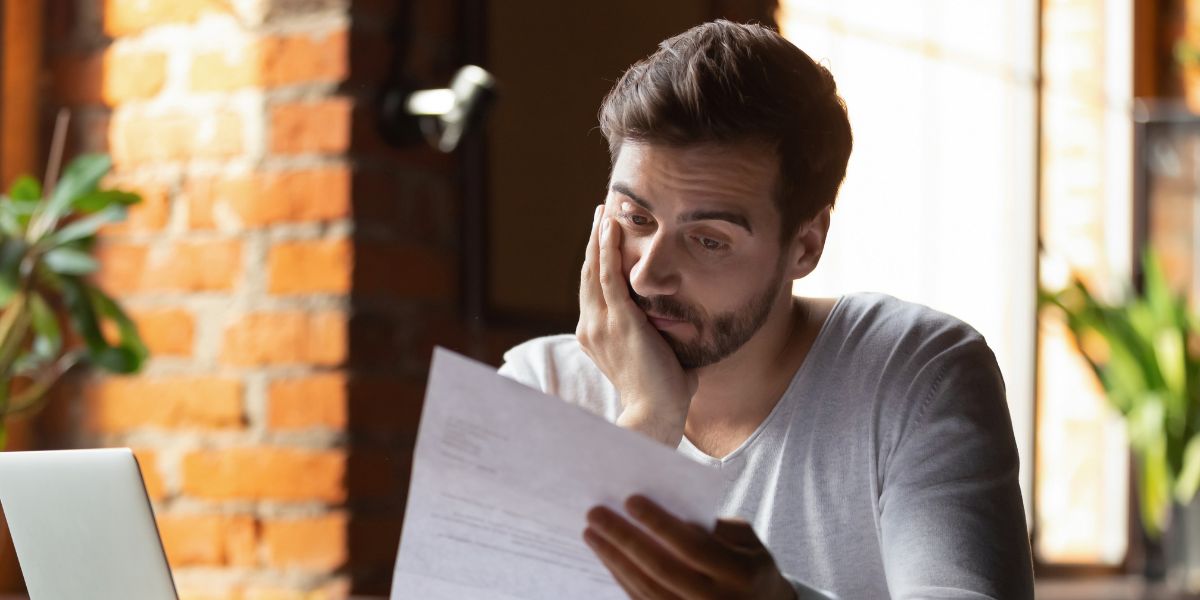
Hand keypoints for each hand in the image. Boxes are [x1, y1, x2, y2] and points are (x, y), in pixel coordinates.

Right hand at [577, 204, 696, 445]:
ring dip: (599, 237)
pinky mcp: (618, 320)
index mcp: (596, 336)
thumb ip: (665, 340)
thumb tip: (687, 328)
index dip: (597, 263)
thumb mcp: (659, 357)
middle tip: (600, 214)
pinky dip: (607, 248)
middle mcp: (591, 327)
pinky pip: (608, 275)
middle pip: (589, 274)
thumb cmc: (664, 395)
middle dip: (595, 242)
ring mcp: (601, 323)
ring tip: (603, 211)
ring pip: (594, 269)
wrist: (655, 415)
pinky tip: (610, 226)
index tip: (603, 240)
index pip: (594, 291)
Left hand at [584, 495, 795, 599]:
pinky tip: (606, 556)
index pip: (692, 546)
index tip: (630, 499)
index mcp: (739, 573)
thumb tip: (664, 510)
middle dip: (625, 539)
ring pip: (647, 588)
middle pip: (661, 568)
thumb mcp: (746, 539)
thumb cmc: (748, 561)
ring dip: (614, 559)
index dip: (660, 523)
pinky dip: (622, 578)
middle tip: (596, 514)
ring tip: (592, 533)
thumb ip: (713, 526)